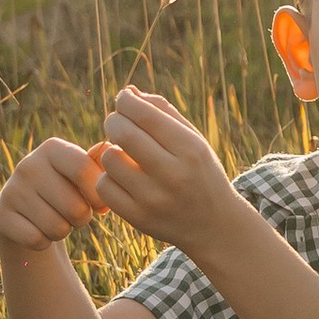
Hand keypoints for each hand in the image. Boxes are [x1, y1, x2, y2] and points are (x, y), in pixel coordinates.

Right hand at [0, 135, 101, 256]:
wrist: (28, 213)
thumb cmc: (67, 191)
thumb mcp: (84, 175)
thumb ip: (100, 165)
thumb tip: (113, 153)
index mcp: (52, 148)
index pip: (84, 171)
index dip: (98, 197)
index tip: (99, 206)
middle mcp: (28, 165)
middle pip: (75, 207)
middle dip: (81, 219)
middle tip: (72, 213)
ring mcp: (11, 190)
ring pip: (57, 228)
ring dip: (62, 231)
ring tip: (55, 219)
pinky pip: (37, 240)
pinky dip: (43, 242)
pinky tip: (37, 229)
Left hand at [85, 86, 246, 255]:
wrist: (214, 226)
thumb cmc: (200, 173)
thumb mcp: (193, 140)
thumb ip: (163, 113)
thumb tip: (128, 92)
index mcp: (190, 149)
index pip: (144, 114)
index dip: (125, 101)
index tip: (124, 101)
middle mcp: (174, 174)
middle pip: (123, 134)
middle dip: (113, 121)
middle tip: (116, 123)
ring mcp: (154, 199)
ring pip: (109, 160)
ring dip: (111, 152)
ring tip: (124, 155)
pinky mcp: (138, 218)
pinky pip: (104, 187)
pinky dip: (108, 178)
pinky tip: (122, 178)